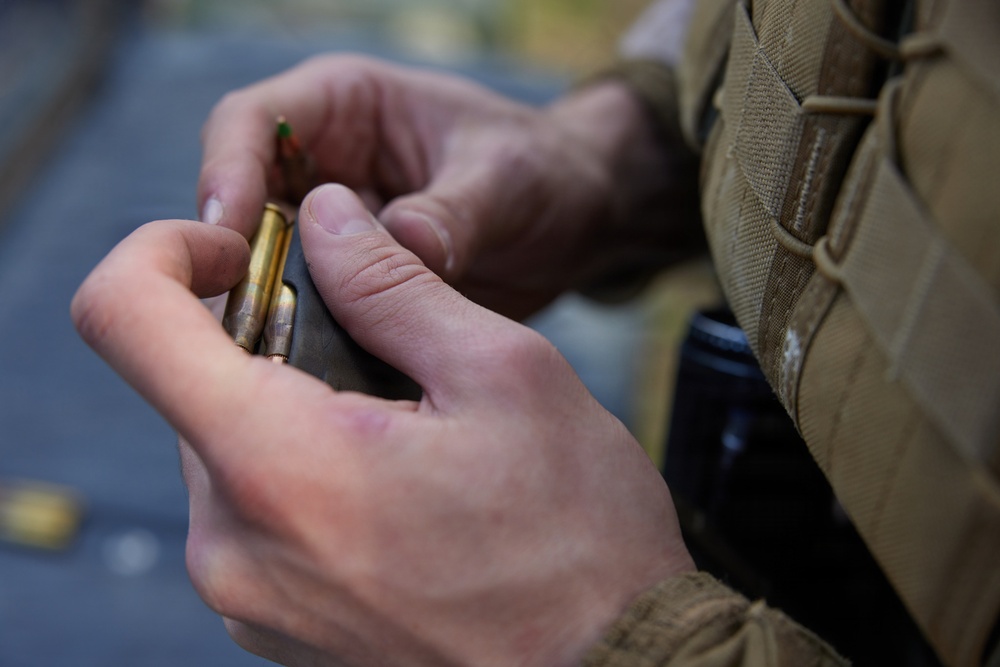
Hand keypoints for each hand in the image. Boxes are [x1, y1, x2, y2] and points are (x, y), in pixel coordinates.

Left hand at [72, 184, 693, 665]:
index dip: (164, 249)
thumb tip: (324, 217)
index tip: (242, 249)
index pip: (123, 315)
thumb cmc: (578, 539)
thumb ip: (392, 282)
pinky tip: (398, 489)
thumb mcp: (503, 373)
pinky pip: (254, 512)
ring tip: (408, 433)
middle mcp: (232, 544)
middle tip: (381, 346)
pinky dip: (305, 470)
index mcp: (277, 464)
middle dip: (272, 337)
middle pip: (190, 381)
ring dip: (297, 407)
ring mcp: (246, 597)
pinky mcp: (271, 625)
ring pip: (226, 445)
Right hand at [198, 55, 684, 317]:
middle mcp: (325, 168)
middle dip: (236, 258)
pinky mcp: (353, 289)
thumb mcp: (507, 178)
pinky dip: (309, 341)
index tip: (230, 231)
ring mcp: (335, 234)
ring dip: (270, 309)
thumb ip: (451, 212)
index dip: (227, 172)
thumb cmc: (545, 170)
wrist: (577, 223)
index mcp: (347, 107)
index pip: (252, 123)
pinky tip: (320, 379)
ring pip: (267, 268)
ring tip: (278, 355)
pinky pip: (311, 314)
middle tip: (243, 314)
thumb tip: (404, 247)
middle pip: (242, 206)